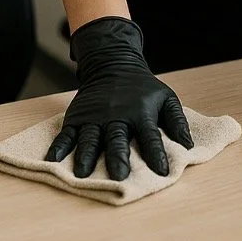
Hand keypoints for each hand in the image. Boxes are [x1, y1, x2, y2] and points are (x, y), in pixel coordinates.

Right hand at [45, 17, 193, 180]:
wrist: (113, 64)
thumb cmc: (143, 89)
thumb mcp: (166, 98)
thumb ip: (177, 122)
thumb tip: (189, 146)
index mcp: (140, 113)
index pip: (151, 136)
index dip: (157, 154)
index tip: (162, 171)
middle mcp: (116, 116)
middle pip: (117, 139)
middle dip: (118, 158)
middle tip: (119, 176)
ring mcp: (94, 117)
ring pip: (90, 138)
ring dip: (86, 156)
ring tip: (82, 174)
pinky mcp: (77, 117)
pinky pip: (66, 133)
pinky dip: (59, 147)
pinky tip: (52, 160)